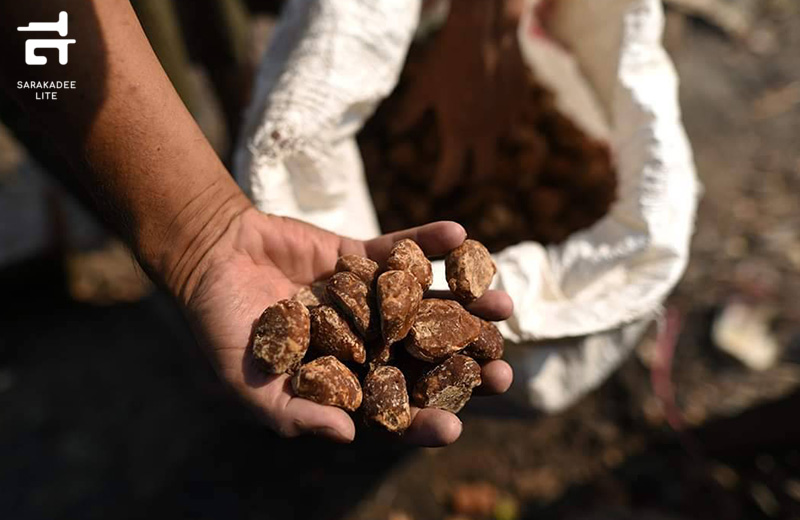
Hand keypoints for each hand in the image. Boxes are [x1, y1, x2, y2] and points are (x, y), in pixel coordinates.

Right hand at [180, 208, 512, 445]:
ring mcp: (368, 298)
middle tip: (503, 373)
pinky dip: (428, 241)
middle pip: (423, 359)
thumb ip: (294, 411)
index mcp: (343, 380)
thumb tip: (347, 436)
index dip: (421, 419)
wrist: (211, 257)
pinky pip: (400, 248)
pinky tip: (460, 233)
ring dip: (464, 303)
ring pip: (424, 304)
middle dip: (463, 366)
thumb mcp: (248, 380)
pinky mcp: (362, 256)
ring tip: (503, 305)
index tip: (454, 426)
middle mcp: (364, 341)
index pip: (390, 408)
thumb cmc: (223, 327)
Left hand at [392, 0, 526, 194]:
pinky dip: (505, 121)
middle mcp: (486, 133)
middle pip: (484, 171)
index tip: (435, 190)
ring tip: (478, 137)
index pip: (450, 174)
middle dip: (473, 178)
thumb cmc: (447, 58)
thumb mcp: (422, 87)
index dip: (441, 185)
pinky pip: (515, 120)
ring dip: (489, 144)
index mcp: (458, 134)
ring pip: (501, 142)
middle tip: (464, 175)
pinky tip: (496, 112)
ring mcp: (507, 118)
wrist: (483, 31)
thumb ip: (409, 114)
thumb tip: (395, 132)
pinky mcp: (522, 101)